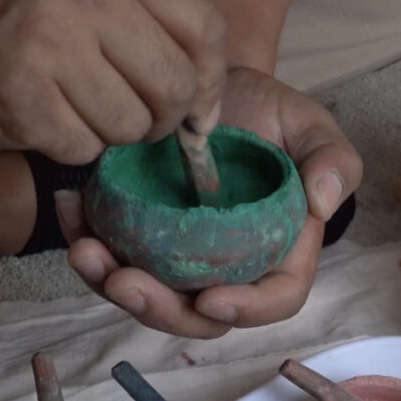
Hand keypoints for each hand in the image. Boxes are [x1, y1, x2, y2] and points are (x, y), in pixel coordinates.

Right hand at [0, 0, 227, 163]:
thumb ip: (144, 3)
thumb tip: (205, 84)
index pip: (204, 30)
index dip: (211, 80)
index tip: (198, 105)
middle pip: (175, 87)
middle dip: (166, 118)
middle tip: (140, 118)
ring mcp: (50, 50)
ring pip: (129, 127)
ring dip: (113, 132)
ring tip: (81, 107)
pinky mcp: (17, 101)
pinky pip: (81, 149)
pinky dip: (72, 145)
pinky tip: (47, 116)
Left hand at [58, 66, 361, 337]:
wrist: (206, 86)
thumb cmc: (266, 113)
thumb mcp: (308, 125)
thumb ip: (333, 159)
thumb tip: (324, 202)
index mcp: (277, 253)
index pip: (273, 299)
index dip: (246, 310)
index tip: (210, 298)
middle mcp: (225, 269)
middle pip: (197, 315)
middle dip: (159, 309)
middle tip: (122, 280)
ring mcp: (174, 260)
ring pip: (146, 295)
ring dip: (109, 283)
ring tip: (84, 251)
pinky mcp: (134, 239)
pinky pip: (107, 256)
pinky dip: (83, 240)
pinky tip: (68, 209)